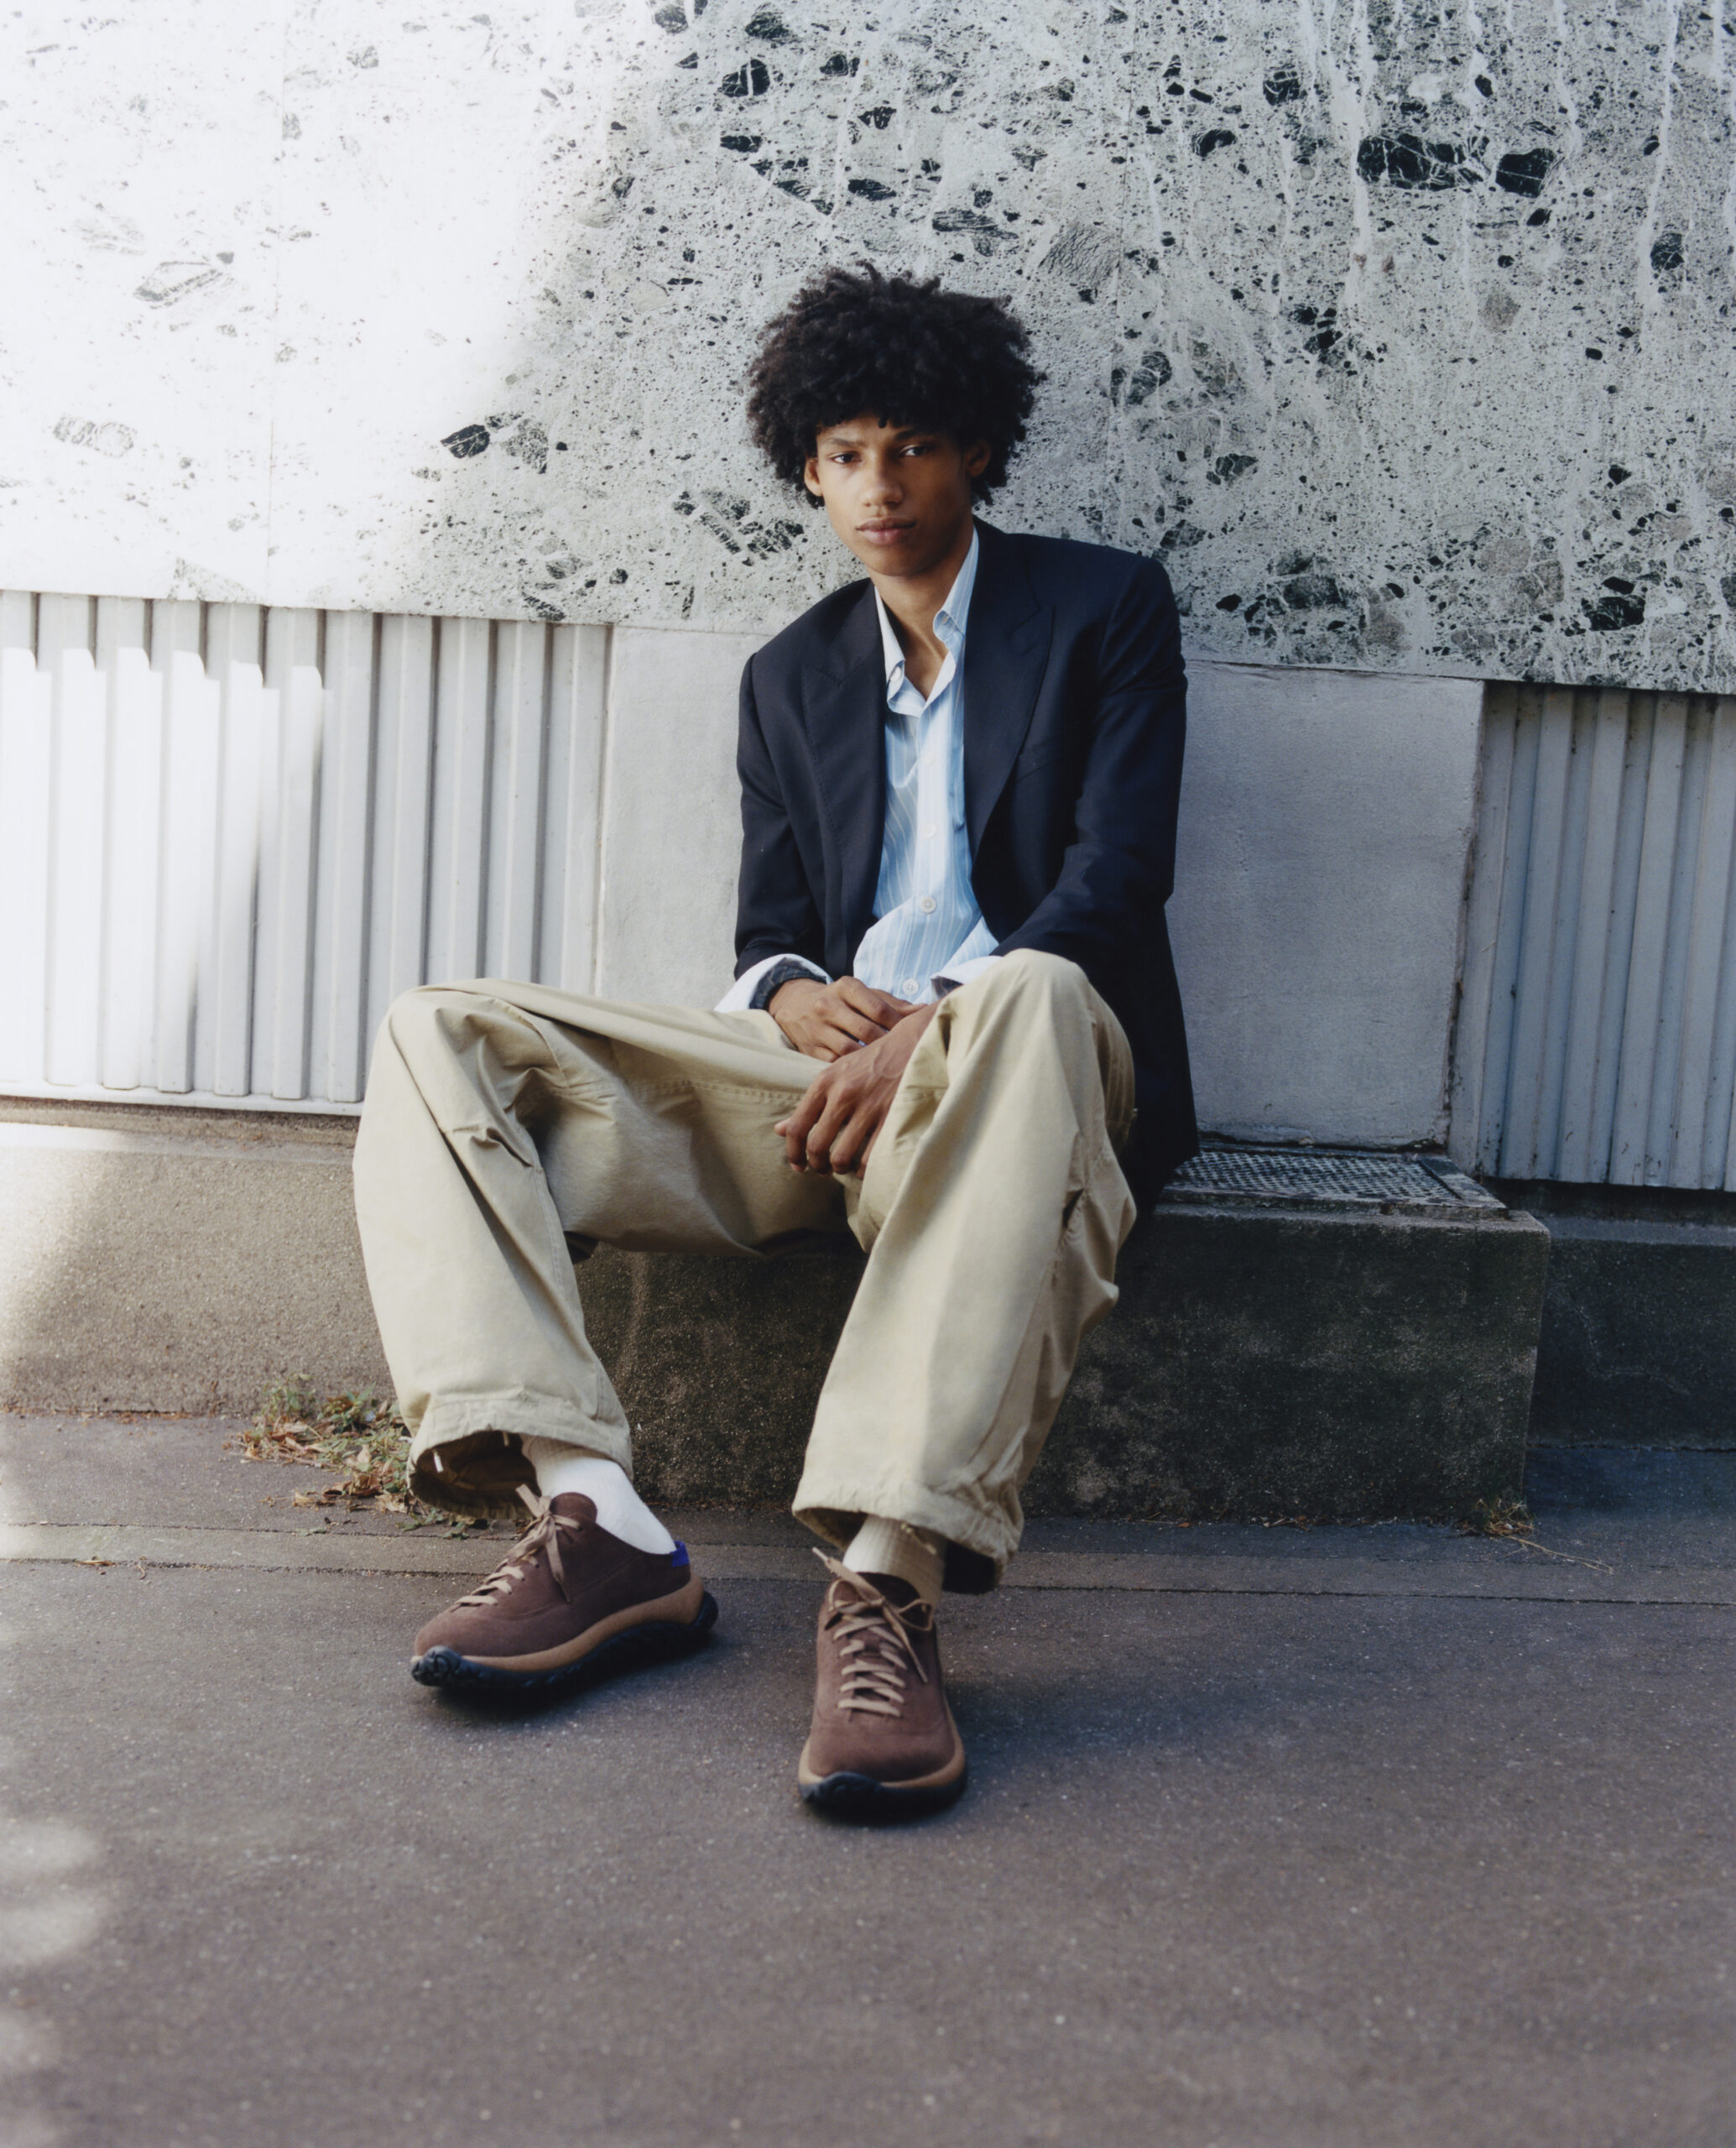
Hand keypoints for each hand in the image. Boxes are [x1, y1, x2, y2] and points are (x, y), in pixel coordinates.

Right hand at [769, 975, 918, 1061]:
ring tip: (888, 1066)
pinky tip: (865, 1073)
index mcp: (846, 987)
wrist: (794, 1005)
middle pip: (866, 1031)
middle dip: (888, 1045)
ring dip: (870, 1061)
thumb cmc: (840, 1000)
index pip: (878, 1008)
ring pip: (850, 1049)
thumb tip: (925, 1011)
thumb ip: (893, 1004)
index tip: (912, 1036)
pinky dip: (851, 1070)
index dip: (898, 1025)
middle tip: (904, 1056)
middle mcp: (829, 1005)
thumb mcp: (862, 994)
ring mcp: (817, 1028)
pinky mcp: (809, 1048)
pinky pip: (834, 1063)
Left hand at [776, 1002, 939, 1176]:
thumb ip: (810, 1103)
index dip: (793, 1153)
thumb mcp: (835, 1075)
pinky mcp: (891, 1116)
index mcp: (824, 1083)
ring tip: (844, 1167)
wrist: (912, 1045)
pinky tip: (864, 1166)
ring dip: (840, 1168)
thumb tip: (780, 1130)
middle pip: (817, 1145)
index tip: (798, 1165)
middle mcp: (843, 1094)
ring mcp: (868, 1106)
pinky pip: (870, 1157)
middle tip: (823, 1170)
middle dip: (817, 1165)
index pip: (797, 1126)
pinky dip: (864, 1169)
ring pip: (841, 1156)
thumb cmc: (870, 1062)